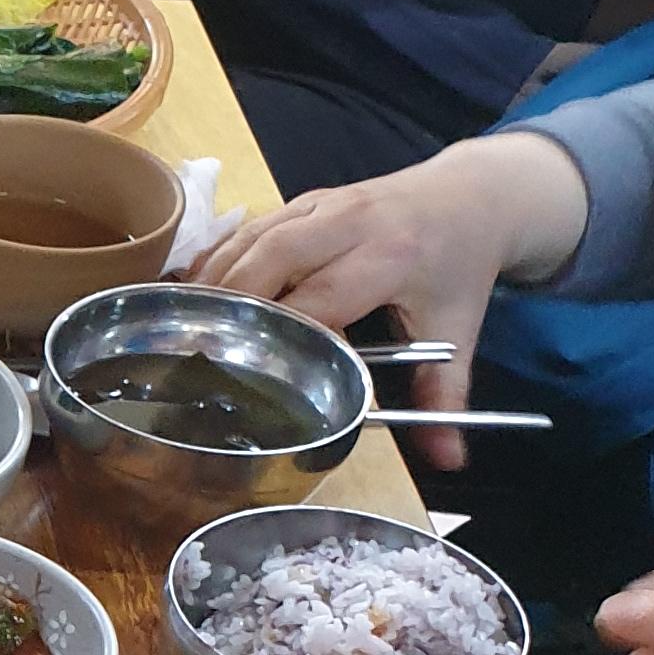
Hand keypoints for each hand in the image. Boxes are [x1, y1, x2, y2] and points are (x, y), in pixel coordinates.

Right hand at [196, 129, 585, 472]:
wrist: (472, 195)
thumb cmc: (458, 265)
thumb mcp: (460, 328)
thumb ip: (446, 393)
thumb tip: (448, 459)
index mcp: (389, 257)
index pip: (320, 297)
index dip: (281, 333)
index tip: (251, 373)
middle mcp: (349, 224)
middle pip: (272, 257)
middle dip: (231, 303)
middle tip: (199, 352)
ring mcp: (320, 206)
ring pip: (251, 238)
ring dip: (214, 281)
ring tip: (182, 326)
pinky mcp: (302, 202)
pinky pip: (247, 227)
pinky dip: (216, 259)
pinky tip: (193, 294)